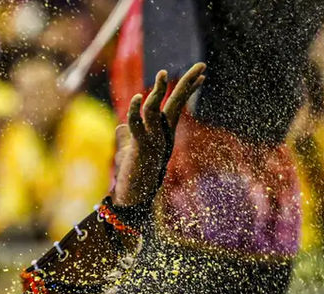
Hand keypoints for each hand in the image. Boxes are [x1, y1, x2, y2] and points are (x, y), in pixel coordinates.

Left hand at [111, 62, 205, 206]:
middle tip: (202, 66)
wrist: (134, 197)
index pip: (178, 105)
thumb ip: (126, 137)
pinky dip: (135, 112)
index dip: (189, 90)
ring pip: (156, 110)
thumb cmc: (133, 175)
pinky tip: (135, 99)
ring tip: (162, 73)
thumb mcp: (130, 151)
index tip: (202, 75)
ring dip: (158, 92)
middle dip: (188, 83)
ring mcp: (153, 140)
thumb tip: (120, 127)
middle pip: (176, 103)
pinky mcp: (141, 148)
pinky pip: (138, 126)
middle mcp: (162, 134)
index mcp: (163, 132)